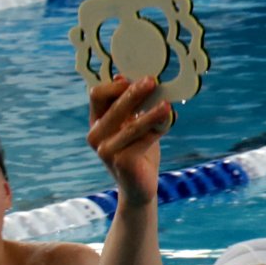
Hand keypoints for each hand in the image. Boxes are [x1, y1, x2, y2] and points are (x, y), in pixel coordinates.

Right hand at [88, 75, 173, 200]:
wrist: (140, 187)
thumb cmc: (138, 152)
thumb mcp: (133, 125)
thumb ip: (132, 106)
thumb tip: (131, 78)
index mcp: (97, 121)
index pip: (97, 95)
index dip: (114, 85)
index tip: (133, 78)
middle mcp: (96, 135)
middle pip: (114, 106)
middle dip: (134, 92)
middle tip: (152, 81)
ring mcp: (106, 150)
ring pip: (131, 125)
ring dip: (151, 113)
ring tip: (167, 105)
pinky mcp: (120, 161)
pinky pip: (143, 140)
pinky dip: (158, 129)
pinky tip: (169, 121)